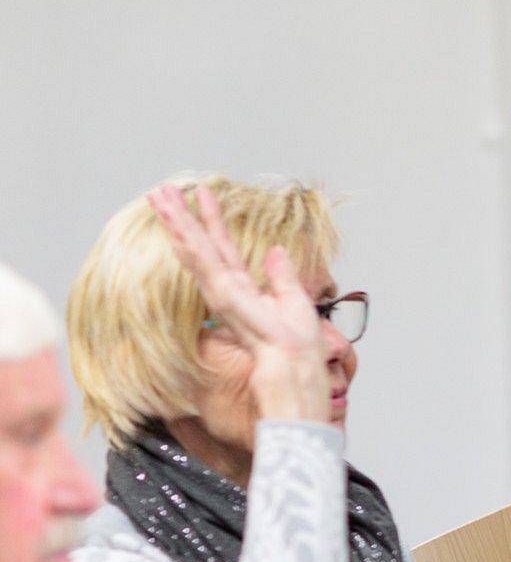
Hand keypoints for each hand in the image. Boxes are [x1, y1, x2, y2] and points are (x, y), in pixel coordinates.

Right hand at [146, 184, 329, 421]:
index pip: (225, 250)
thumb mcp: (297, 303)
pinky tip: (177, 225)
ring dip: (177, 223)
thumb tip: (276, 250)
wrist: (297, 371)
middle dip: (182, 218)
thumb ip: (282, 277)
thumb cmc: (299, 349)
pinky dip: (190, 243)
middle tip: (161, 190)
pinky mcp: (223, 299)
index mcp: (246, 290)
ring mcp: (223, 294)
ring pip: (195, 250)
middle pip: (201, 246)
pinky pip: (204, 264)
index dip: (213, 222)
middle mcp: (229, 290)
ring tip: (159, 196)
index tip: (203, 195)